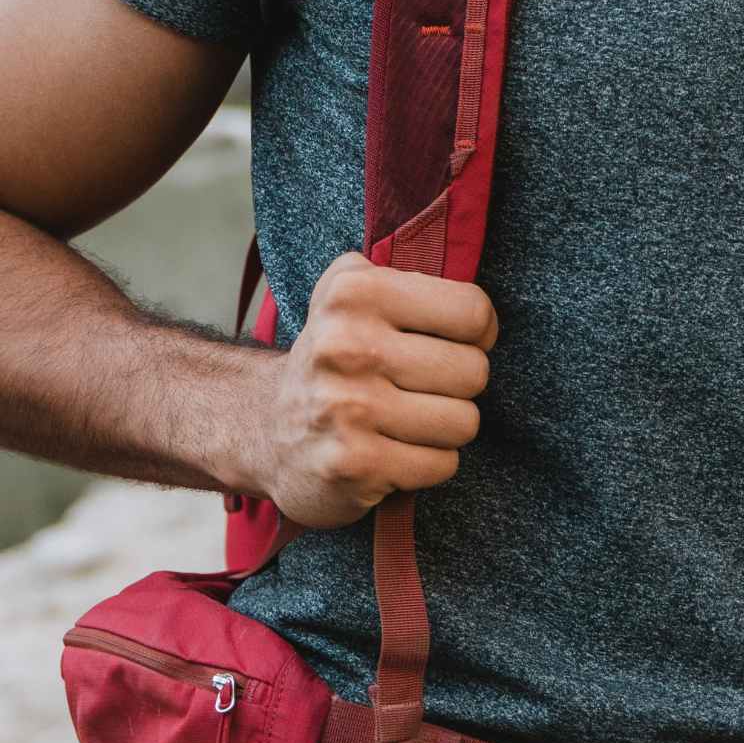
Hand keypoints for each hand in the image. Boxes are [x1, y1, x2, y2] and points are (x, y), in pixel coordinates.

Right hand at [254, 251, 498, 527]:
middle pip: (474, 371)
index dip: (477, 332)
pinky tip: (393, 450)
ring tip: (406, 419)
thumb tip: (481, 308)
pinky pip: (443, 464)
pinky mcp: (354, 464)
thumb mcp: (354, 293)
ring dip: (445, 427)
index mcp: (354, 294)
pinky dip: (428, 462)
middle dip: (458, 385)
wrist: (262, 428)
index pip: (472, 312)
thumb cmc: (336, 355)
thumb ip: (411, 278)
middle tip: (419, 387)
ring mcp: (348, 409)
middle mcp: (346, 346)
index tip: (453, 341)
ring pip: (464, 421)